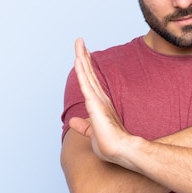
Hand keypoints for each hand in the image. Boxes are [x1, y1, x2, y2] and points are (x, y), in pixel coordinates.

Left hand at [69, 38, 130, 162]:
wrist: (119, 151)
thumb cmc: (109, 145)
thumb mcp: (91, 133)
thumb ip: (82, 126)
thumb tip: (71, 121)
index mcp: (100, 104)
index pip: (90, 82)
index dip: (86, 68)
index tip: (83, 55)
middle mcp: (100, 98)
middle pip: (89, 73)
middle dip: (84, 56)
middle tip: (80, 41)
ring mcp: (98, 99)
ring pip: (87, 74)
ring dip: (82, 57)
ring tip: (79, 42)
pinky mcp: (95, 104)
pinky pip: (86, 83)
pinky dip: (81, 71)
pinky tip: (78, 59)